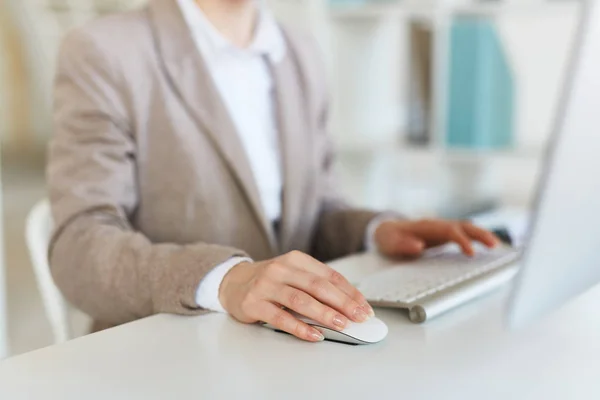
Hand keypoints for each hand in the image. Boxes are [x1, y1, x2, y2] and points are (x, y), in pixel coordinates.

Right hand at [219, 251, 373, 341]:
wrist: (233, 282)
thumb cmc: (270, 281)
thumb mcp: (293, 275)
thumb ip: (316, 286)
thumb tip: (349, 306)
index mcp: (296, 260)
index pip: (329, 276)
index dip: (350, 292)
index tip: (364, 307)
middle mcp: (281, 269)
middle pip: (318, 286)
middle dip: (343, 303)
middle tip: (359, 317)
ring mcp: (266, 286)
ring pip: (300, 300)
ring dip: (324, 314)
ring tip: (342, 325)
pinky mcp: (254, 303)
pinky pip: (280, 317)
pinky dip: (299, 327)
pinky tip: (314, 335)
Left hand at [375, 219, 499, 257]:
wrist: (385, 230)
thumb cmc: (388, 237)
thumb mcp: (389, 242)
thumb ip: (402, 244)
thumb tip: (419, 246)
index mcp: (426, 226)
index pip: (449, 231)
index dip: (462, 240)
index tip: (471, 253)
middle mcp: (437, 225)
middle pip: (463, 226)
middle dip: (480, 234)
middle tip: (495, 246)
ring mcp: (442, 229)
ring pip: (466, 228)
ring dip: (482, 235)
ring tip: (497, 247)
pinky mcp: (444, 235)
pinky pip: (464, 234)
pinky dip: (477, 238)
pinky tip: (488, 247)